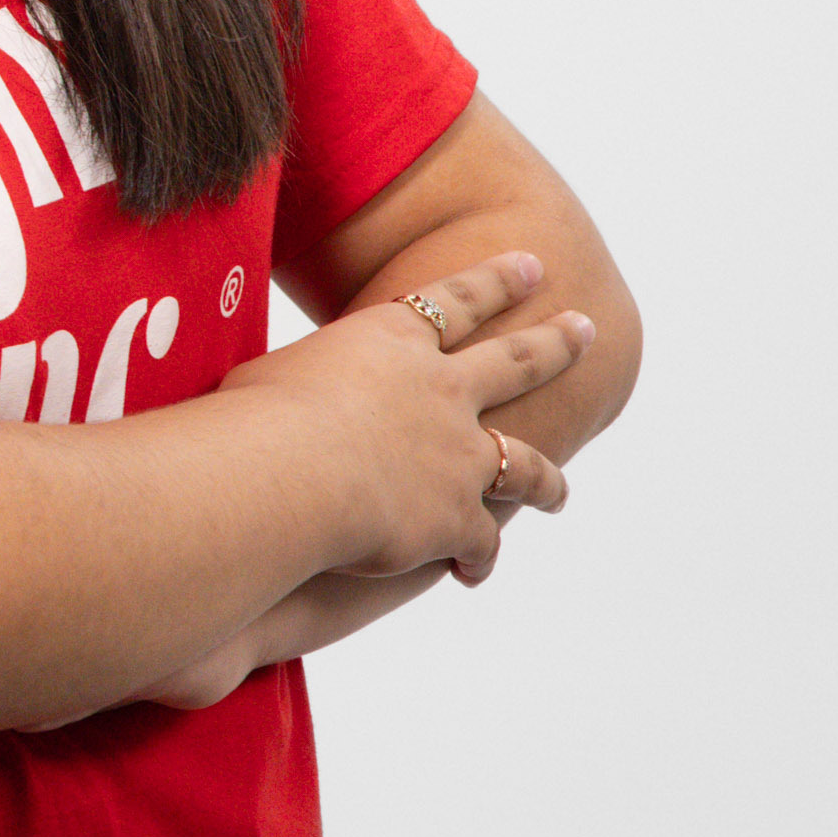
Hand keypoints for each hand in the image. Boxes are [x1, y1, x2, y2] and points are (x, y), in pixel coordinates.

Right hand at [229, 248, 585, 582]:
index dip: (496, 280)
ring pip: (524, 463)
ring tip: (562, 493)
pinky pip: (482, 541)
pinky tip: (471, 571)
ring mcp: (461, 455)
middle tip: (585, 328)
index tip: (533, 264)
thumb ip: (293, 383)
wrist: (288, 471)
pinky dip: (478, 557)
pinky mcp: (458, 517)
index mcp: (392, 341)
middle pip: (516, 361)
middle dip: (555, 343)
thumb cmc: (252, 415)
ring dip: (548, 479)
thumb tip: (268, 393)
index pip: (458, 299)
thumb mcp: (267, 375)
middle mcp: (443, 391)